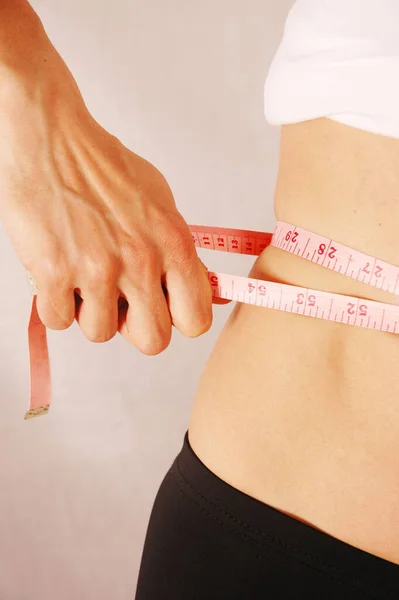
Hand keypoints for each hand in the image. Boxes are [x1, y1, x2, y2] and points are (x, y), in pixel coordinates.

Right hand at [0, 33, 226, 354]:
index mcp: (173, 244)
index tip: (164, 308)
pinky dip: (55, 304)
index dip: (179, 319)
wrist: (52, 138)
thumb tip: (205, 286)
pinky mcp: (53, 273)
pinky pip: (59, 320)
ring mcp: (96, 270)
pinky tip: (58, 276)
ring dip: (90, 312)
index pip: (196, 319)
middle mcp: (140, 261)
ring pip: (101, 333)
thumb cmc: (105, 167)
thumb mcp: (161, 202)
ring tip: (83, 278)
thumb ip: (181, 251)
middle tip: (121, 302)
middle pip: (154, 341)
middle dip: (135, 327)